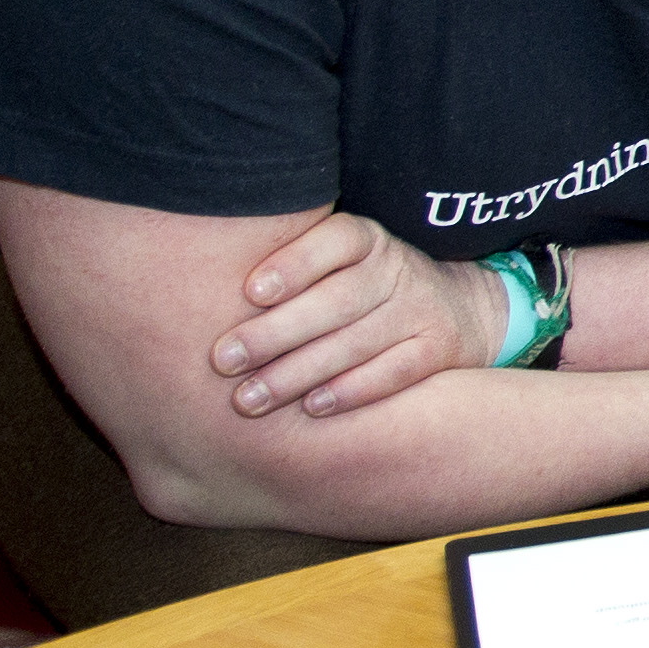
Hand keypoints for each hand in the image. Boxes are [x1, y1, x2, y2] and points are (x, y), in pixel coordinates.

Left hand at [213, 213, 512, 417]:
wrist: (454, 309)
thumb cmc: (358, 288)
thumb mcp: (333, 262)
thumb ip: (284, 269)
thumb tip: (194, 287)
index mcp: (366, 239)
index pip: (336, 240)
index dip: (294, 264)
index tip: (250, 293)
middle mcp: (397, 269)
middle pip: (339, 298)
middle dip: (277, 332)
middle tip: (222, 361)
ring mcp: (422, 309)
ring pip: (360, 340)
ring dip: (301, 372)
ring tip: (250, 399)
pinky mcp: (439, 348)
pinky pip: (396, 371)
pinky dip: (353, 390)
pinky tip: (312, 408)